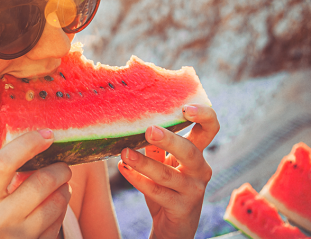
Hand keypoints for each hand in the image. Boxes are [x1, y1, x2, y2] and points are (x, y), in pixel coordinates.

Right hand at [0, 130, 71, 238]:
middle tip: (62, 165)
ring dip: (64, 190)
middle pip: (41, 182)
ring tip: (60, 186)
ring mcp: (19, 238)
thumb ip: (2, 181)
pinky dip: (61, 212)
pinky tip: (54, 210)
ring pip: (57, 203)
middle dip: (60, 169)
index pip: (3, 163)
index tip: (47, 135)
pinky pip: (58, 226)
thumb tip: (38, 151)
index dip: (28, 144)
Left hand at [118, 104, 218, 238]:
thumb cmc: (167, 188)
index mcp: (196, 153)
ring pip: (168, 174)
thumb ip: (155, 147)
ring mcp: (193, 190)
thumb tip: (139, 122)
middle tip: (149, 130)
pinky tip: (124, 168)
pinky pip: (157, 192)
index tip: (185, 107)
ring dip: (144, 163)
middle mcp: (200, 170)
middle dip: (170, 140)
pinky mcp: (181, 208)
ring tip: (125, 153)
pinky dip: (138, 180)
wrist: (173, 227)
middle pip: (190, 151)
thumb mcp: (163, 164)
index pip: (210, 129)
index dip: (203, 115)